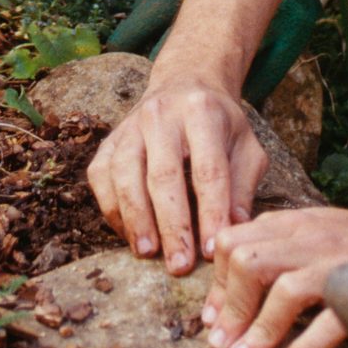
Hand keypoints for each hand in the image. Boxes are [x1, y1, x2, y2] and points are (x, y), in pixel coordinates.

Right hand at [86, 73, 265, 272]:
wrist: (185, 83)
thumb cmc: (221, 125)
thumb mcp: (246, 146)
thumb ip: (243, 186)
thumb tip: (234, 230)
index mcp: (202, 112)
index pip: (207, 169)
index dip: (210, 212)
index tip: (213, 251)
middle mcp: (161, 114)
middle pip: (162, 175)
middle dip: (171, 224)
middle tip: (179, 265)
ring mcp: (130, 125)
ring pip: (124, 174)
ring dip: (135, 219)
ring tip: (147, 253)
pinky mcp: (109, 139)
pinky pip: (100, 175)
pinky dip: (111, 208)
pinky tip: (129, 233)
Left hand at [202, 207, 347, 347]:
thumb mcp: (316, 235)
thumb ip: (278, 246)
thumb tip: (230, 274)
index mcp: (296, 223)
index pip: (237, 241)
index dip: (218, 284)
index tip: (213, 318)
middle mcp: (313, 237)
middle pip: (250, 261)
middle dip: (229, 307)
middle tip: (221, 342)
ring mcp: (339, 264)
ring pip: (282, 291)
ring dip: (257, 330)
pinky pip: (326, 324)